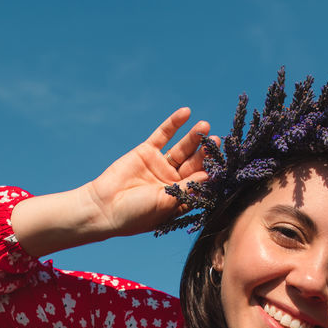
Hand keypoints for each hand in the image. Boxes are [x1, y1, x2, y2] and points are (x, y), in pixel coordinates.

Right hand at [84, 108, 216, 238]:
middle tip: (216, 141)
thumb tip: (209, 176)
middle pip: (194, 163)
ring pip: (182, 148)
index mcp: (180, 198)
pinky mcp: (147, 152)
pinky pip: (163, 135)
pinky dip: (174, 123)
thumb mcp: (166, 203)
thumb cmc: (136, 214)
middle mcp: (173, 181)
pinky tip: (186, 112)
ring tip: (205, 126)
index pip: (200, 183)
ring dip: (193, 137)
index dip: (211, 173)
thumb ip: (187, 188)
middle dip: (205, 152)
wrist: (104, 207)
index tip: (223, 164)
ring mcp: (160, 165)